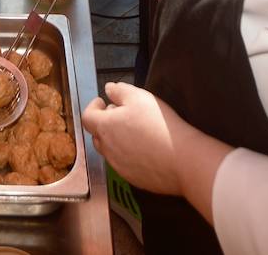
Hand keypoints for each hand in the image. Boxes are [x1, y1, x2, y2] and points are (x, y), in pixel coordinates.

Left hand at [84, 83, 203, 197]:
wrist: (181, 160)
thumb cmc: (159, 126)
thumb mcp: (139, 97)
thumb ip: (120, 91)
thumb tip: (109, 89)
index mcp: (105, 127)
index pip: (87, 117)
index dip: (93, 107)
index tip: (102, 102)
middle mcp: (108, 149)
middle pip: (97, 135)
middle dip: (104, 123)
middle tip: (120, 115)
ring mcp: (119, 166)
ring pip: (110, 151)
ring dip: (116, 140)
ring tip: (135, 131)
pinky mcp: (132, 178)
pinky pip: (124, 164)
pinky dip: (129, 155)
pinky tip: (146, 149)